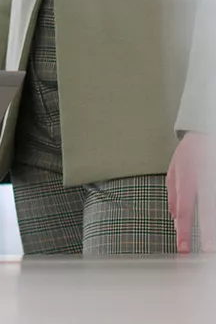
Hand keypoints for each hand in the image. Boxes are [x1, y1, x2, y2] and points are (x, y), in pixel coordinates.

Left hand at [167, 132, 214, 253]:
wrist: (205, 129)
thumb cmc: (191, 151)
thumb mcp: (175, 167)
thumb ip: (173, 192)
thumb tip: (174, 218)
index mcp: (186, 177)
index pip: (184, 209)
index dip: (184, 230)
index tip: (184, 250)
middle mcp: (204, 178)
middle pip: (207, 210)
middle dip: (208, 234)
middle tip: (207, 255)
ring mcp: (214, 177)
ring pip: (215, 205)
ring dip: (214, 227)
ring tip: (212, 247)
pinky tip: (214, 231)